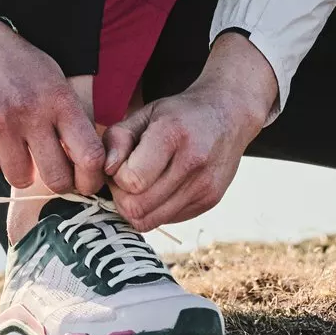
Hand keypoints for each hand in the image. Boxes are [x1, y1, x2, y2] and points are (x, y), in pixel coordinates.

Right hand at [0, 14, 106, 199]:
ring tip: (13, 146)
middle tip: (50, 172)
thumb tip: (88, 166)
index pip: (90, 155)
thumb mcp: (53, 79)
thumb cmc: (17, 63)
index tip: (85, 182)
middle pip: (57, 178)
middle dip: (57, 183)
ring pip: (19, 178)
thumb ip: (70, 118)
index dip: (91, 179)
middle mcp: (30, 110)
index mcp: (59, 98)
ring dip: (18, 169)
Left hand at [102, 32, 277, 229]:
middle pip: (137, 207)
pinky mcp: (210, 201)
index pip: (132, 180)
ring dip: (137, 207)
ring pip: (150, 221)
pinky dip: (156, 209)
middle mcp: (193, 163)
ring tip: (141, 184)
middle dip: (122, 196)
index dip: (117, 176)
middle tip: (126, 178)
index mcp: (173, 134)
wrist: (228, 115)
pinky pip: (167, 220)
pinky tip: (161, 188)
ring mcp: (205, 186)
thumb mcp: (144, 113)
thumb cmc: (178, 114)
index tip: (121, 163)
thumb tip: (107, 170)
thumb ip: (118, 137)